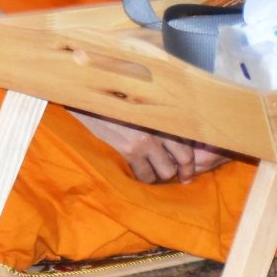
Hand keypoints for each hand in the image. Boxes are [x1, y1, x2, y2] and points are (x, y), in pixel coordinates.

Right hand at [73, 110, 227, 185]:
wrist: (87, 101)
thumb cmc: (115, 105)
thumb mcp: (140, 109)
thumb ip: (158, 123)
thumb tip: (178, 144)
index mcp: (163, 121)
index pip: (186, 152)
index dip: (188, 167)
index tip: (186, 174)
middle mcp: (156, 133)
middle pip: (174, 166)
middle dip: (169, 172)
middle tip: (163, 173)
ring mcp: (141, 144)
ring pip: (160, 174)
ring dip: (154, 175)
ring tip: (146, 170)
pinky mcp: (126, 152)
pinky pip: (142, 175)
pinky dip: (140, 176)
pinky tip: (133, 169)